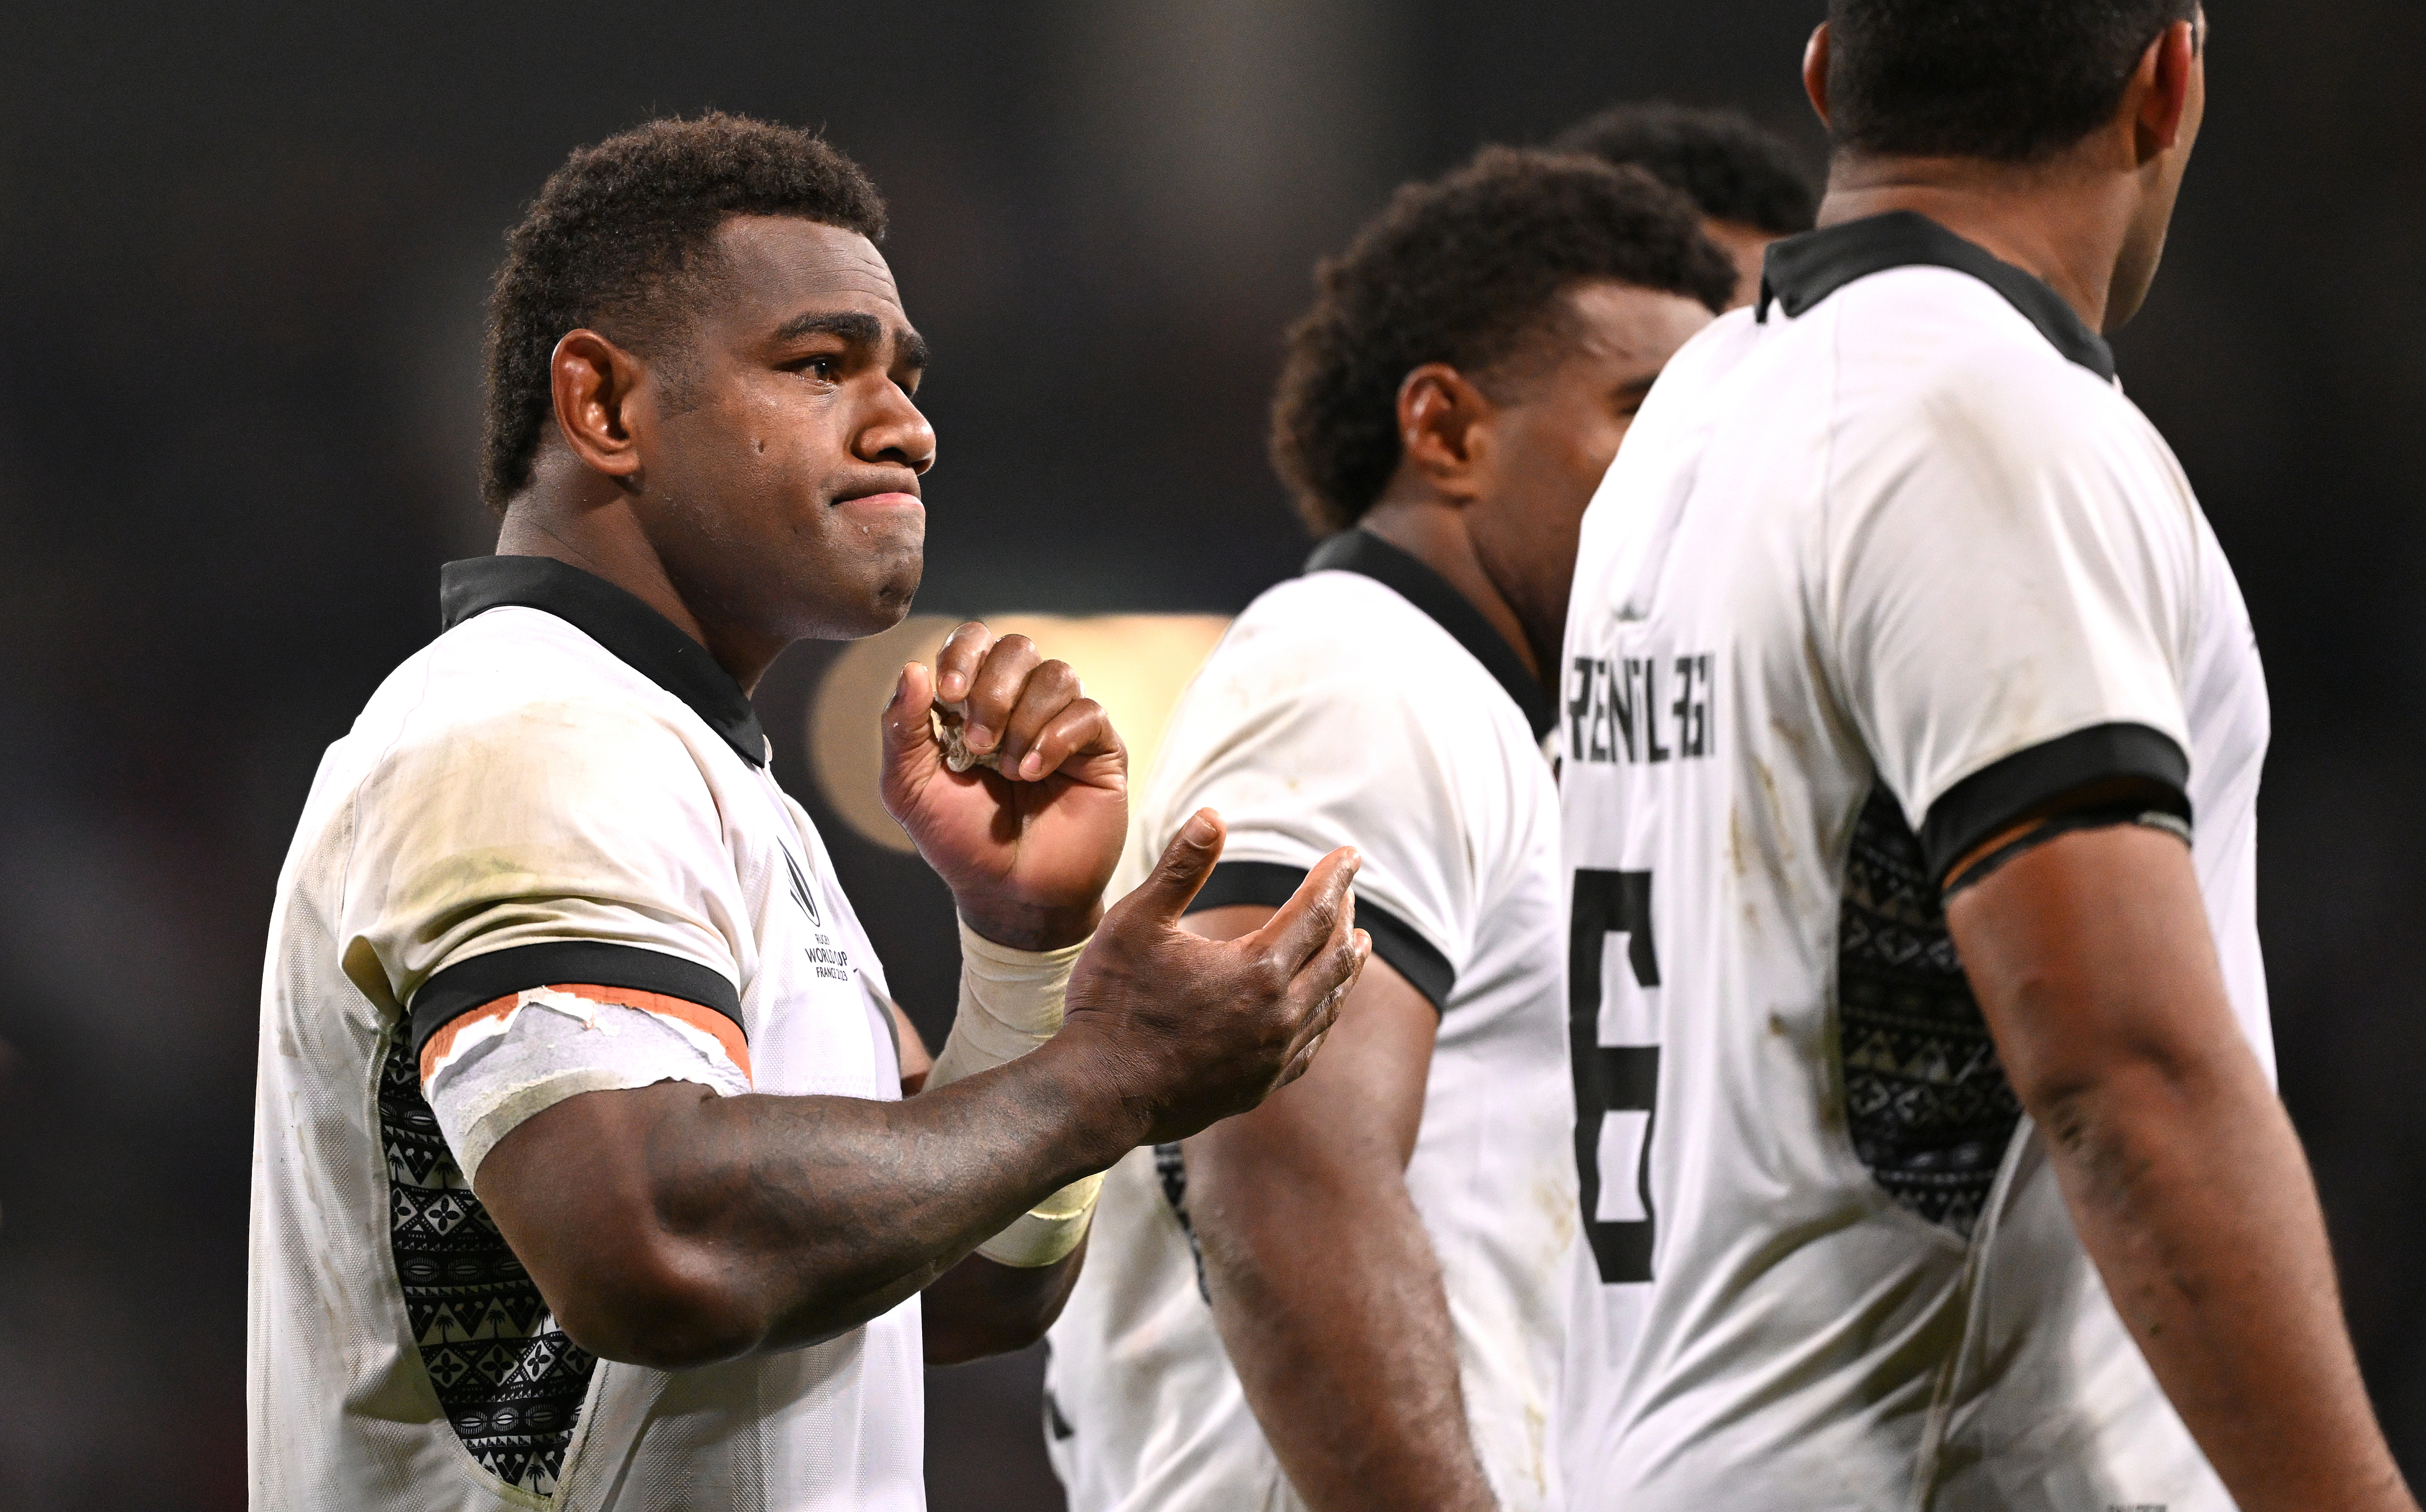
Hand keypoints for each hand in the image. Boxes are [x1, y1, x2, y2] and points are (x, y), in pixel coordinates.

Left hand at [880, 623, 1127, 949]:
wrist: (1010, 894)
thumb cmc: (959, 842)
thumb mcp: (909, 788)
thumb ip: (901, 728)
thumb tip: (912, 667)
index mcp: (971, 703)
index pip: (973, 641)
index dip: (963, 654)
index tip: (950, 693)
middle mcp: (1019, 704)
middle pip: (1017, 647)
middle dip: (993, 691)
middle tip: (977, 745)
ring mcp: (1061, 724)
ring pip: (1057, 674)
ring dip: (1024, 720)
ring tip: (1009, 771)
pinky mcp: (1099, 749)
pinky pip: (1088, 712)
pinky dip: (1056, 739)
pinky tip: (1035, 773)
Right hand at [1057, 810, 1370, 1146]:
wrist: (1098, 1096)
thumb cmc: (1112, 1004)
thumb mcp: (1137, 922)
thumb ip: (1181, 868)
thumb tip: (1213, 814)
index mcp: (1256, 969)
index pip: (1315, 911)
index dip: (1334, 877)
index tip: (1349, 852)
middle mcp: (1278, 1015)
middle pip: (1334, 954)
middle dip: (1345, 914)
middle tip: (1349, 888)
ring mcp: (1274, 1057)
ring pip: (1330, 1002)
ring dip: (1346, 966)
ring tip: (1358, 943)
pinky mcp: (1262, 1086)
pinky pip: (1312, 1044)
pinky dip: (1326, 1013)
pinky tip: (1323, 1007)